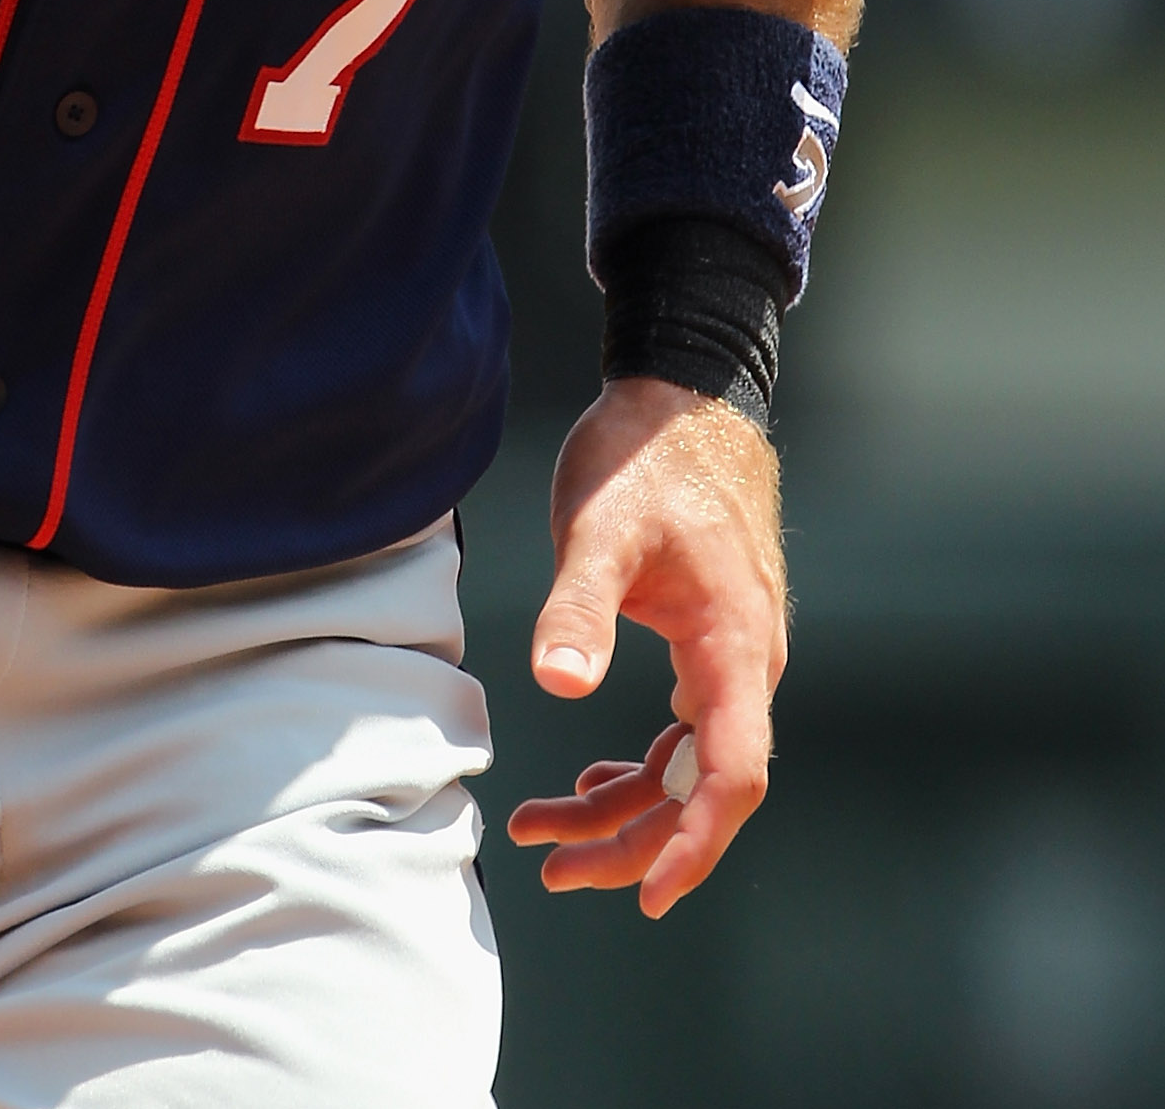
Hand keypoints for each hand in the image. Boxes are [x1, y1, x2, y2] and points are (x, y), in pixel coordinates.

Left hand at [504, 378, 786, 918]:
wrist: (683, 396)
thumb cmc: (646, 456)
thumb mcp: (599, 527)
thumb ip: (580, 607)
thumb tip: (559, 683)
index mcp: (732, 645)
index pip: (731, 773)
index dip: (694, 841)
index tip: (648, 893)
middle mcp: (744, 663)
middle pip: (701, 787)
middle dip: (631, 841)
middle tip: (552, 871)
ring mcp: (729, 656)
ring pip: (685, 764)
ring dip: (623, 808)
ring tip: (544, 834)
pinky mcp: (706, 642)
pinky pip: (681, 729)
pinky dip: (634, 764)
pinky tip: (588, 776)